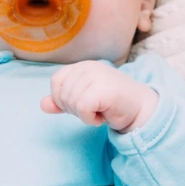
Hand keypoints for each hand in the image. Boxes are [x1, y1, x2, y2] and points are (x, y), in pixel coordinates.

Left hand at [40, 60, 158, 132]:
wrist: (141, 110)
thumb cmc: (112, 104)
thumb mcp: (83, 101)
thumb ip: (63, 102)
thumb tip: (43, 105)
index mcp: (81, 66)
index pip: (56, 81)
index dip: (63, 99)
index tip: (81, 105)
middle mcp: (88, 67)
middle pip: (62, 94)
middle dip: (75, 110)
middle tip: (95, 109)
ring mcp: (96, 76)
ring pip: (71, 102)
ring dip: (84, 115)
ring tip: (100, 111)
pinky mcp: (103, 89)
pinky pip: (82, 108)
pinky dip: (90, 119)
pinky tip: (102, 117)